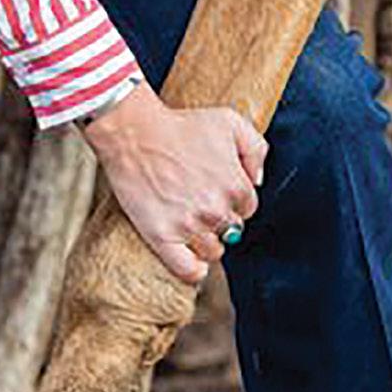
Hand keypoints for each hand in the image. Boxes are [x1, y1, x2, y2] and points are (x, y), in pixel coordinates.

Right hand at [83, 82, 267, 284]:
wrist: (134, 132)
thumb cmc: (180, 124)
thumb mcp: (229, 121)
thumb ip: (256, 149)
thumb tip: (257, 181)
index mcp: (236, 186)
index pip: (248, 209)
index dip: (233, 199)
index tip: (215, 189)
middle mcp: (216, 210)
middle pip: (232, 232)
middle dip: (220, 220)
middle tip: (199, 203)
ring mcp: (189, 226)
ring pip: (213, 252)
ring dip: (205, 241)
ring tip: (189, 222)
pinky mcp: (161, 237)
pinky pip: (188, 270)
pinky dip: (193, 269)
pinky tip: (190, 258)